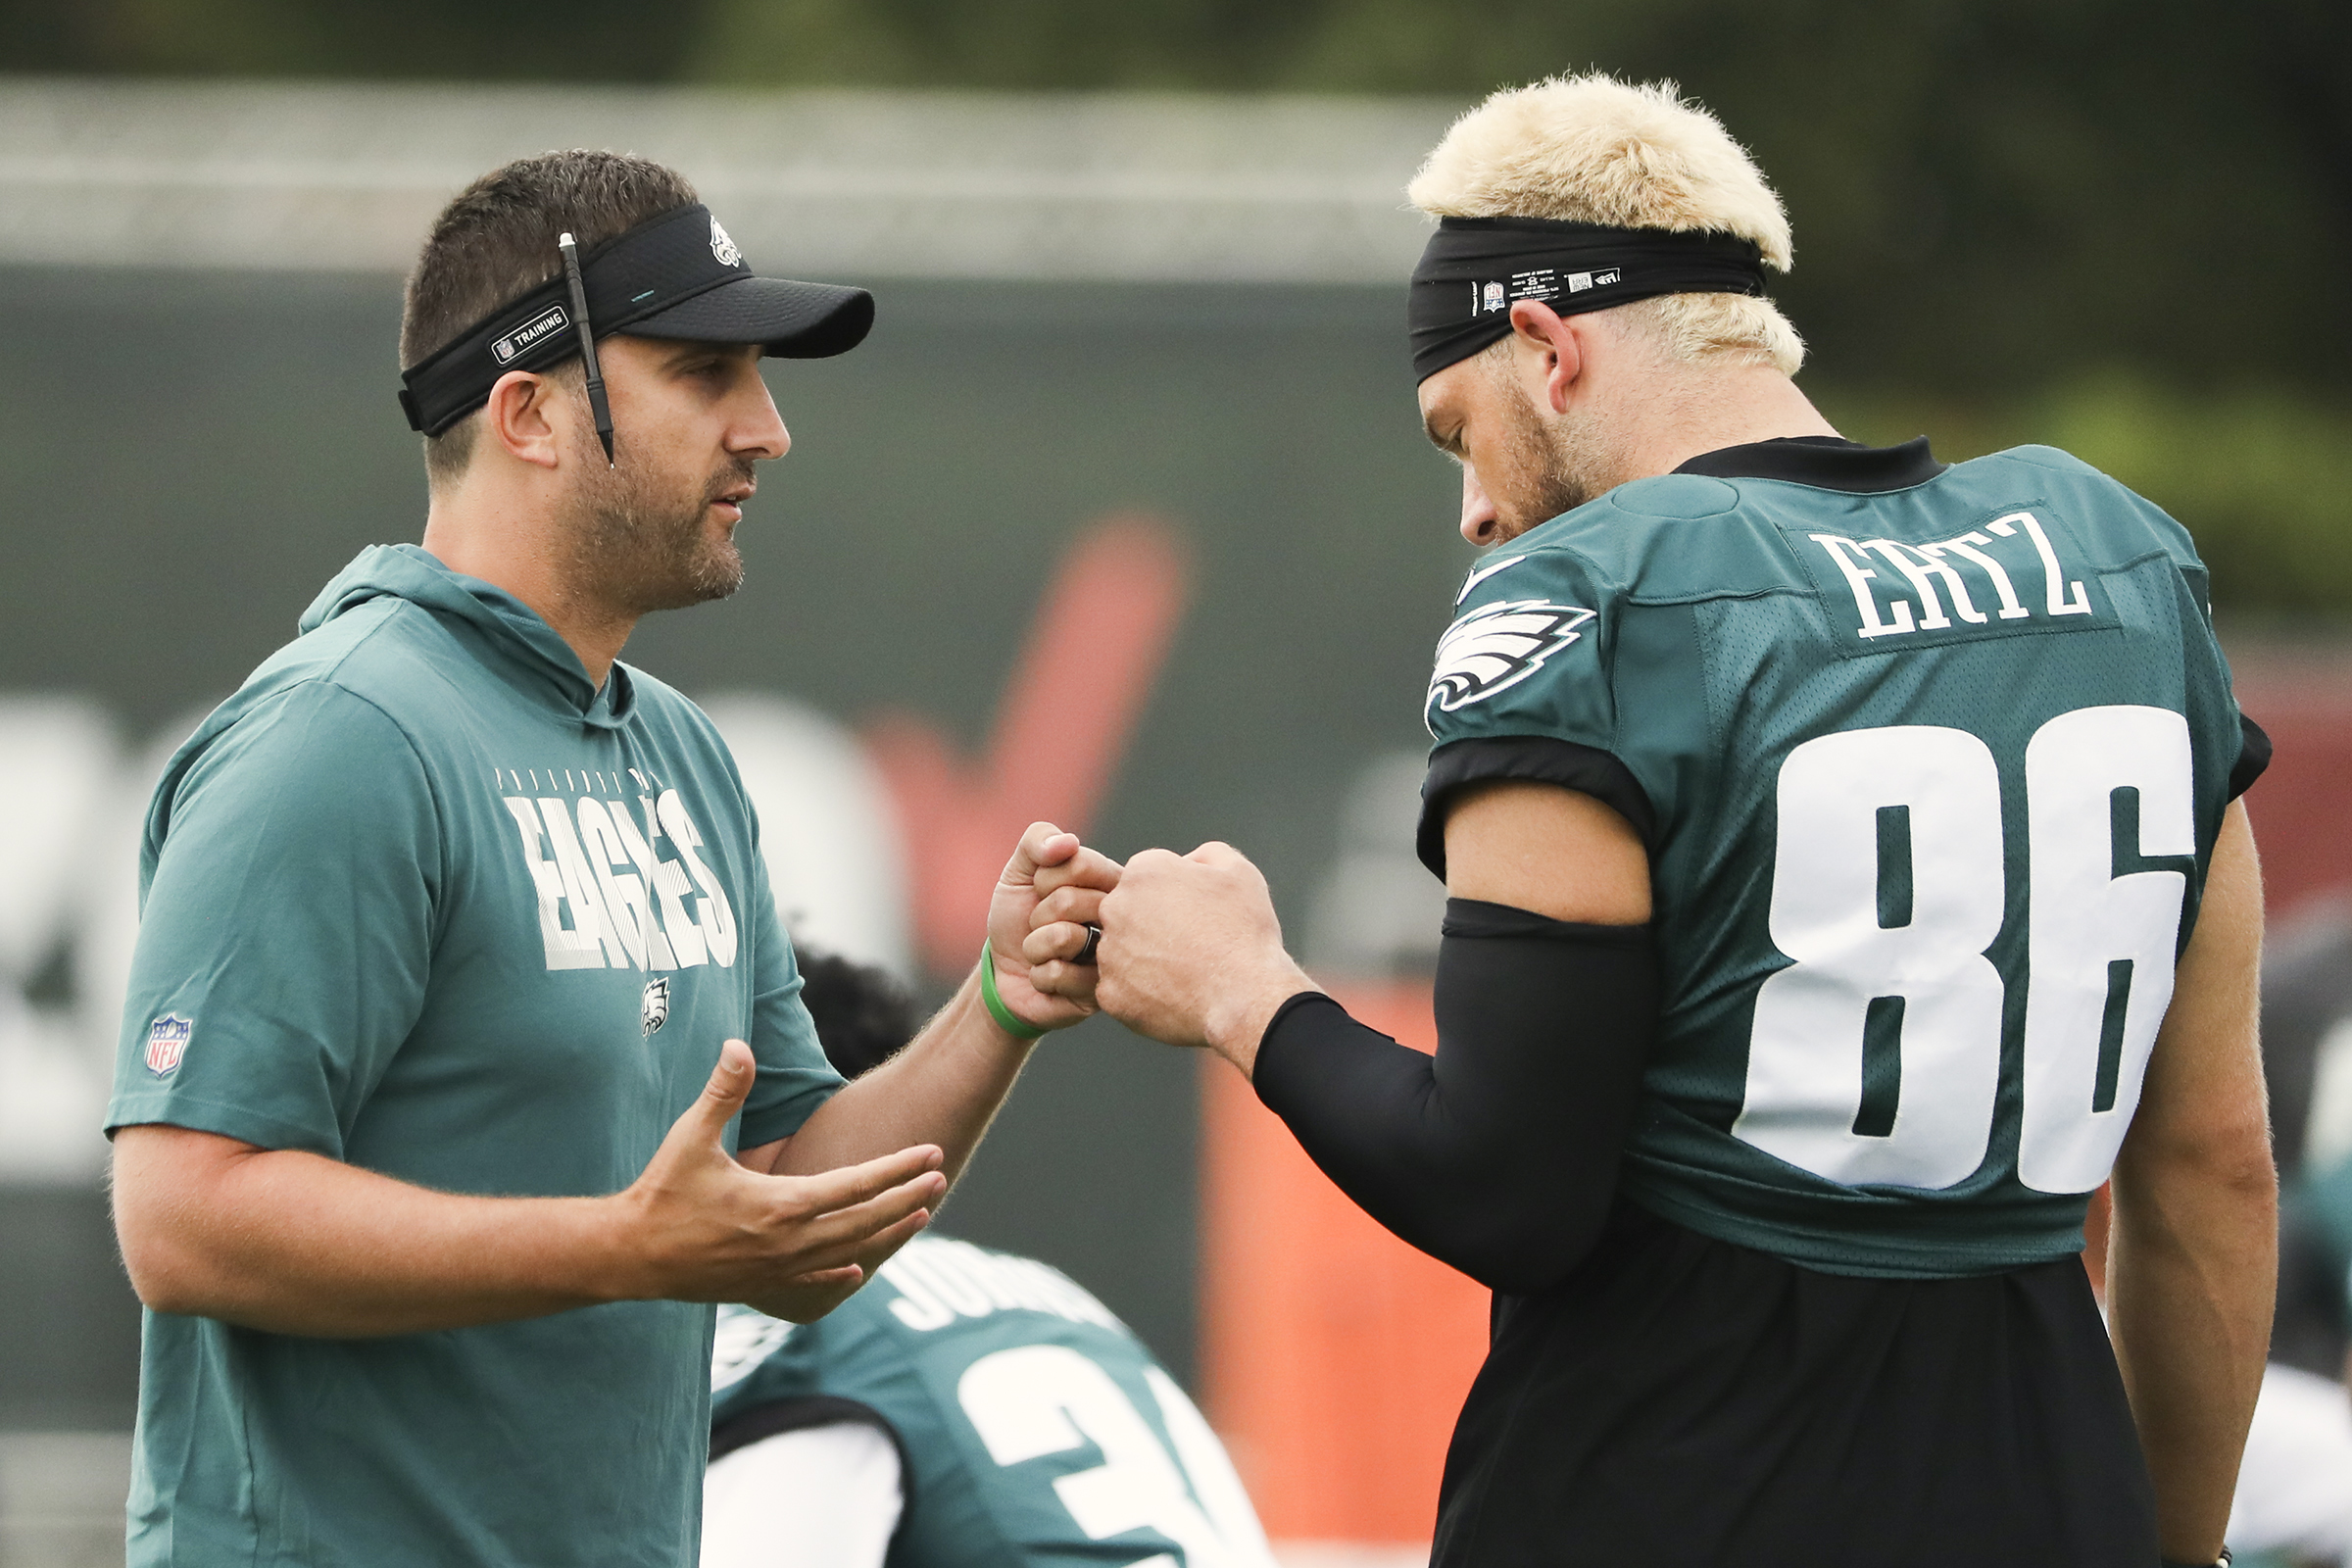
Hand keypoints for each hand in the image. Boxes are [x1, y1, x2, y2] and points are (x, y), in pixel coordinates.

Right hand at [614, 1040, 945, 1317]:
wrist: (628, 1258)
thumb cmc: (660, 1193)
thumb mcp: (691, 1137)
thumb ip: (722, 1091)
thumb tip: (738, 1045)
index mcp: (779, 1206)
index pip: (855, 1186)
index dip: (897, 1169)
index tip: (931, 1153)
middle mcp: (788, 1243)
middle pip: (865, 1221)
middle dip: (906, 1198)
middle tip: (942, 1176)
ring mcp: (778, 1270)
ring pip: (849, 1252)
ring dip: (887, 1232)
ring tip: (921, 1215)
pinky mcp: (761, 1286)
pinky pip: (814, 1283)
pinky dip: (842, 1274)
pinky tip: (860, 1269)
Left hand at [1025, 835, 1124, 1010]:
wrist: (1006, 974)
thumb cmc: (1019, 917)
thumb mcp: (1019, 872)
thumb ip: (1038, 840)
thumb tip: (1067, 842)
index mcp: (1110, 882)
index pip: (1080, 862)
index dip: (1045, 879)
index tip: (1041, 892)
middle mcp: (1121, 918)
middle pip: (1069, 900)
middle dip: (1038, 915)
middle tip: (1043, 926)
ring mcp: (1115, 957)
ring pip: (1064, 937)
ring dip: (1035, 947)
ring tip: (1046, 953)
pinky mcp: (1102, 992)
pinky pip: (1058, 973)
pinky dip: (1040, 976)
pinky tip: (1052, 979)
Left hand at [1092, 842, 1316, 1072]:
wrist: (1245, 997)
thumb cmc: (1244, 934)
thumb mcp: (1239, 872)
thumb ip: (1207, 854)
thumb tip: (1188, 861)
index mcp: (1144, 872)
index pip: (1147, 878)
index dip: (1176, 896)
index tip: (1196, 916)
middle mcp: (1116, 908)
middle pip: (1127, 912)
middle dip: (1152, 925)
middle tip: (1190, 946)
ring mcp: (1109, 953)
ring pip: (1122, 952)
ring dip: (1144, 960)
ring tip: (1184, 974)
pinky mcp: (1109, 994)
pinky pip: (1121, 990)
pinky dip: (1142, 995)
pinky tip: (1173, 995)